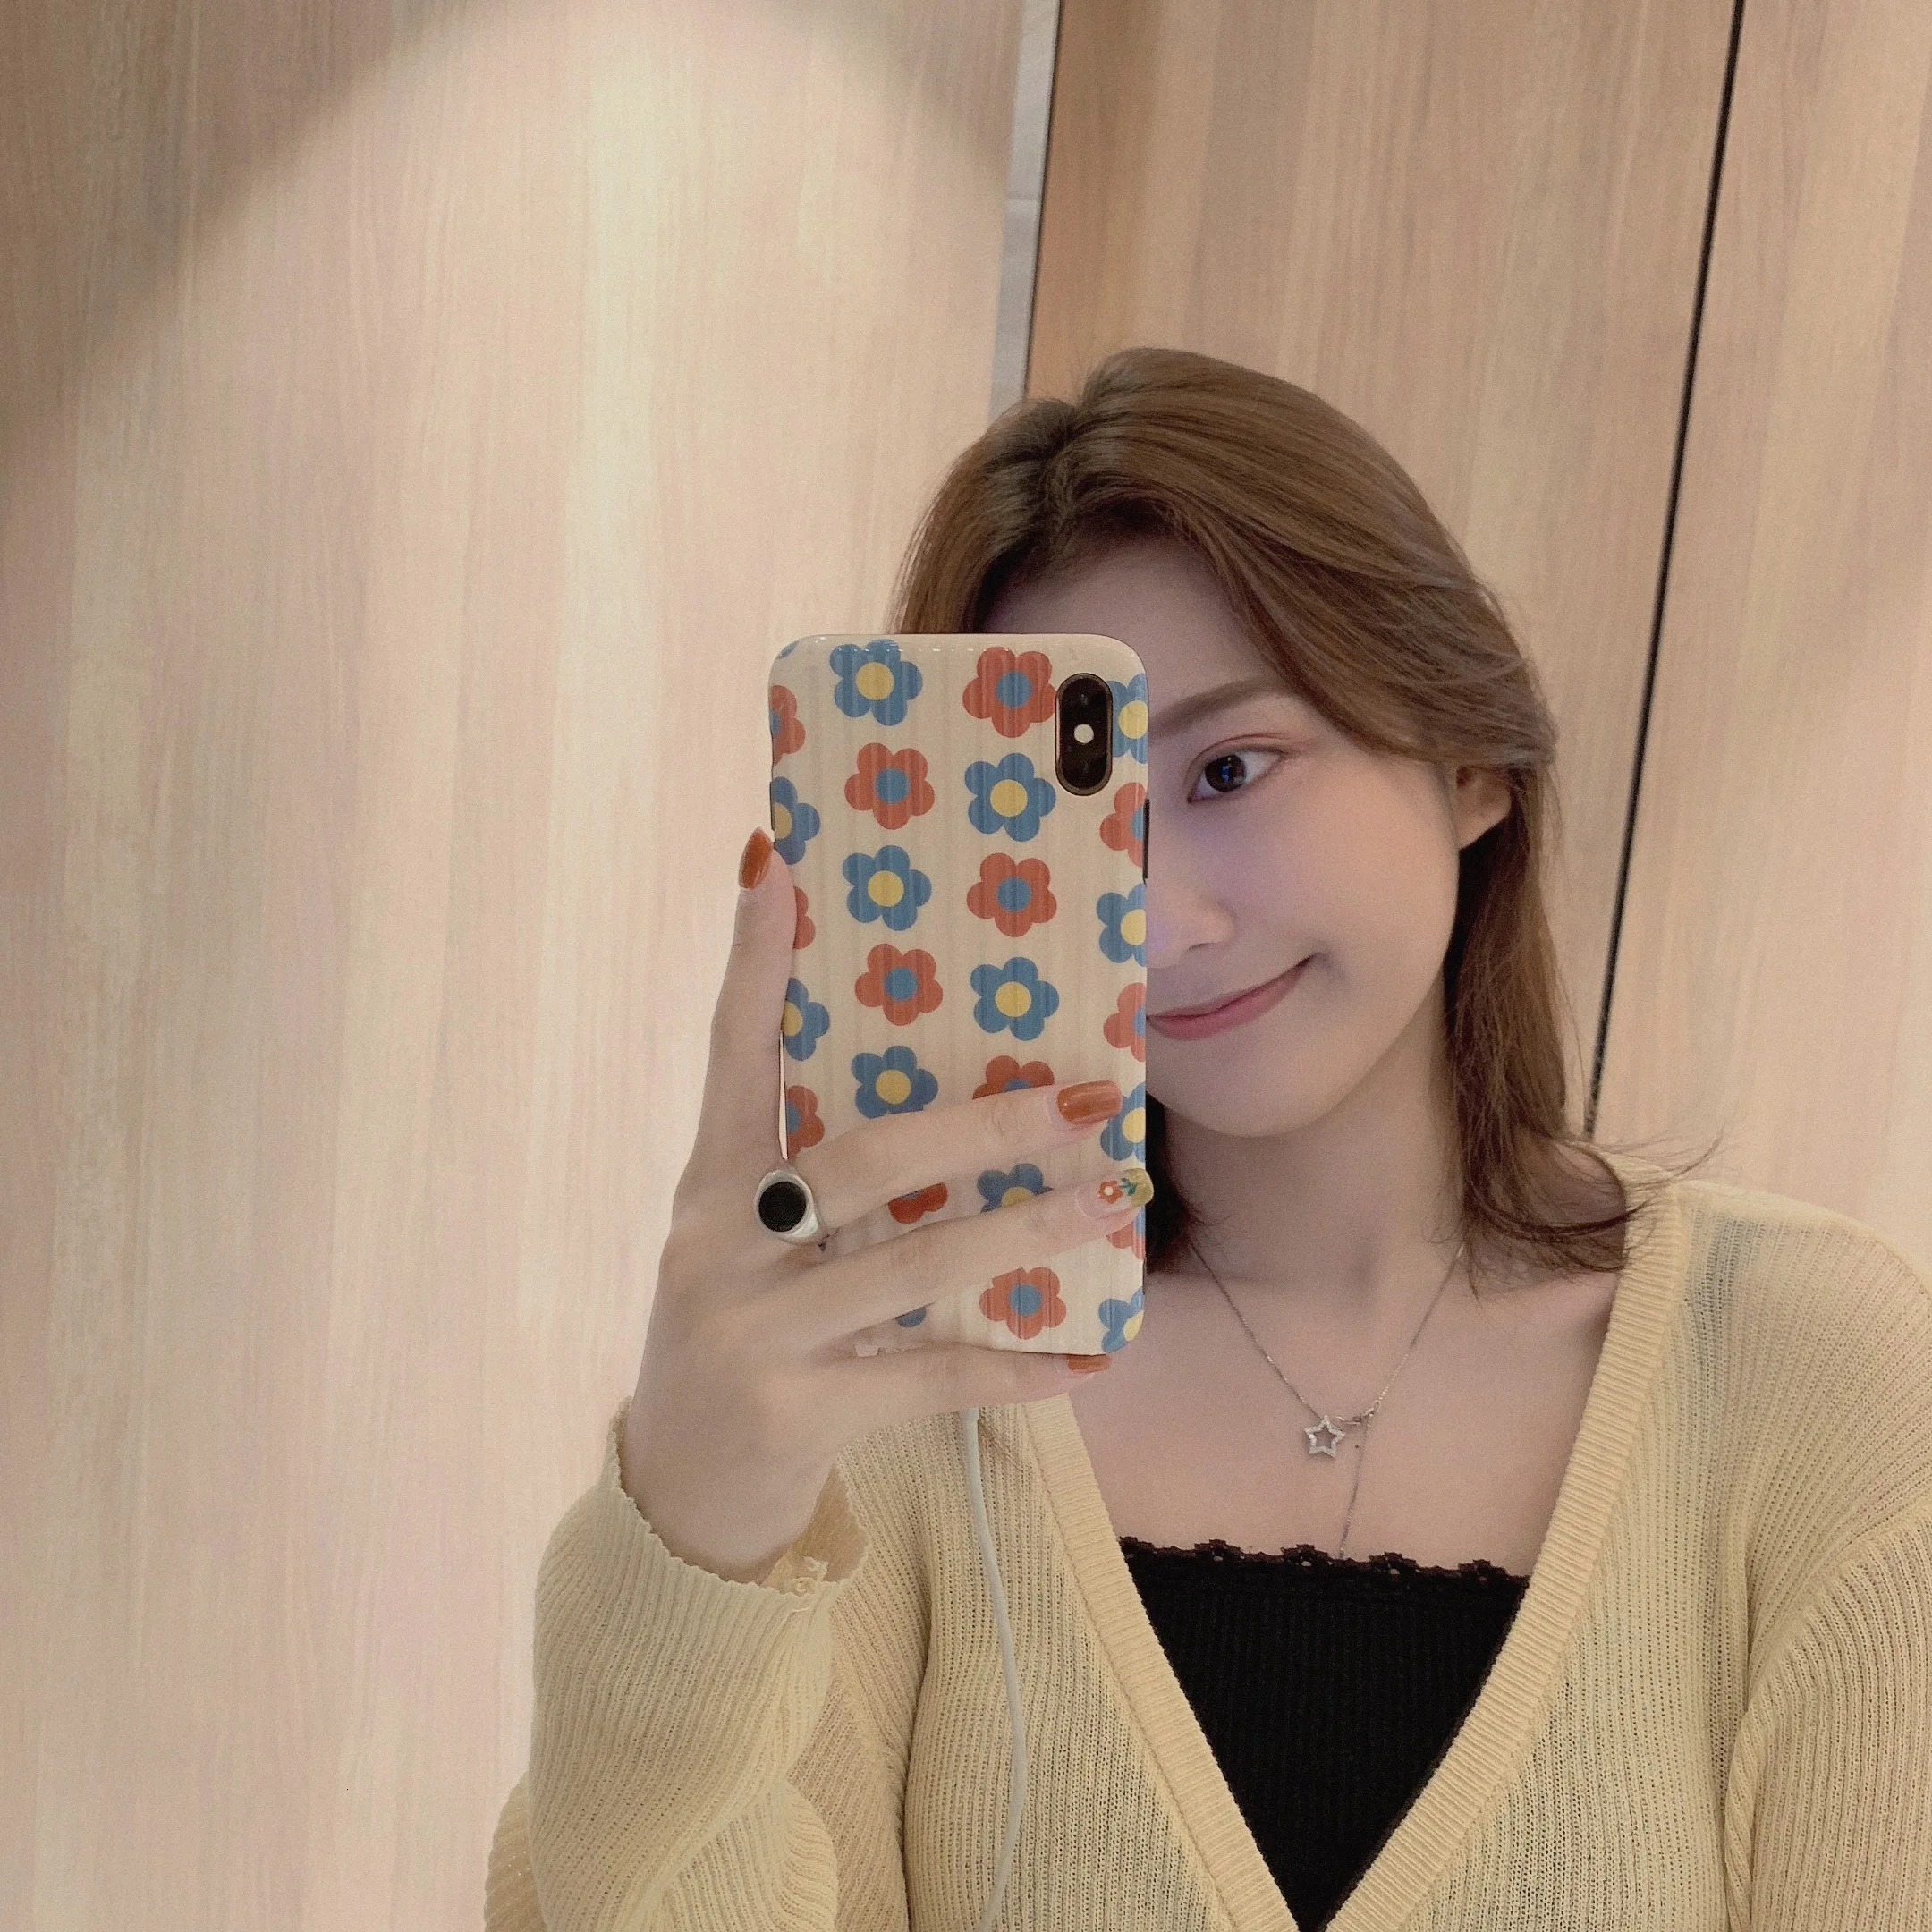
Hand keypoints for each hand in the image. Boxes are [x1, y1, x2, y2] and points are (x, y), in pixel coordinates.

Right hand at [620, 828, 1146, 1583]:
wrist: (680, 1493)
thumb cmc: (741, 1334)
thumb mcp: (752, 1245)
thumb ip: (816, 1175)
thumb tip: (949, 1100)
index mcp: (706, 1186)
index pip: (731, 1051)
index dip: (754, 960)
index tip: (776, 859)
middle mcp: (721, 1247)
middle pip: (864, 1161)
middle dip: (983, 1125)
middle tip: (1087, 1094)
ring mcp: (756, 1333)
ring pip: (912, 1265)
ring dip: (1024, 1232)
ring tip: (1110, 1199)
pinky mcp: (799, 1413)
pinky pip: (931, 1378)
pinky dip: (1015, 1366)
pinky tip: (1089, 1355)